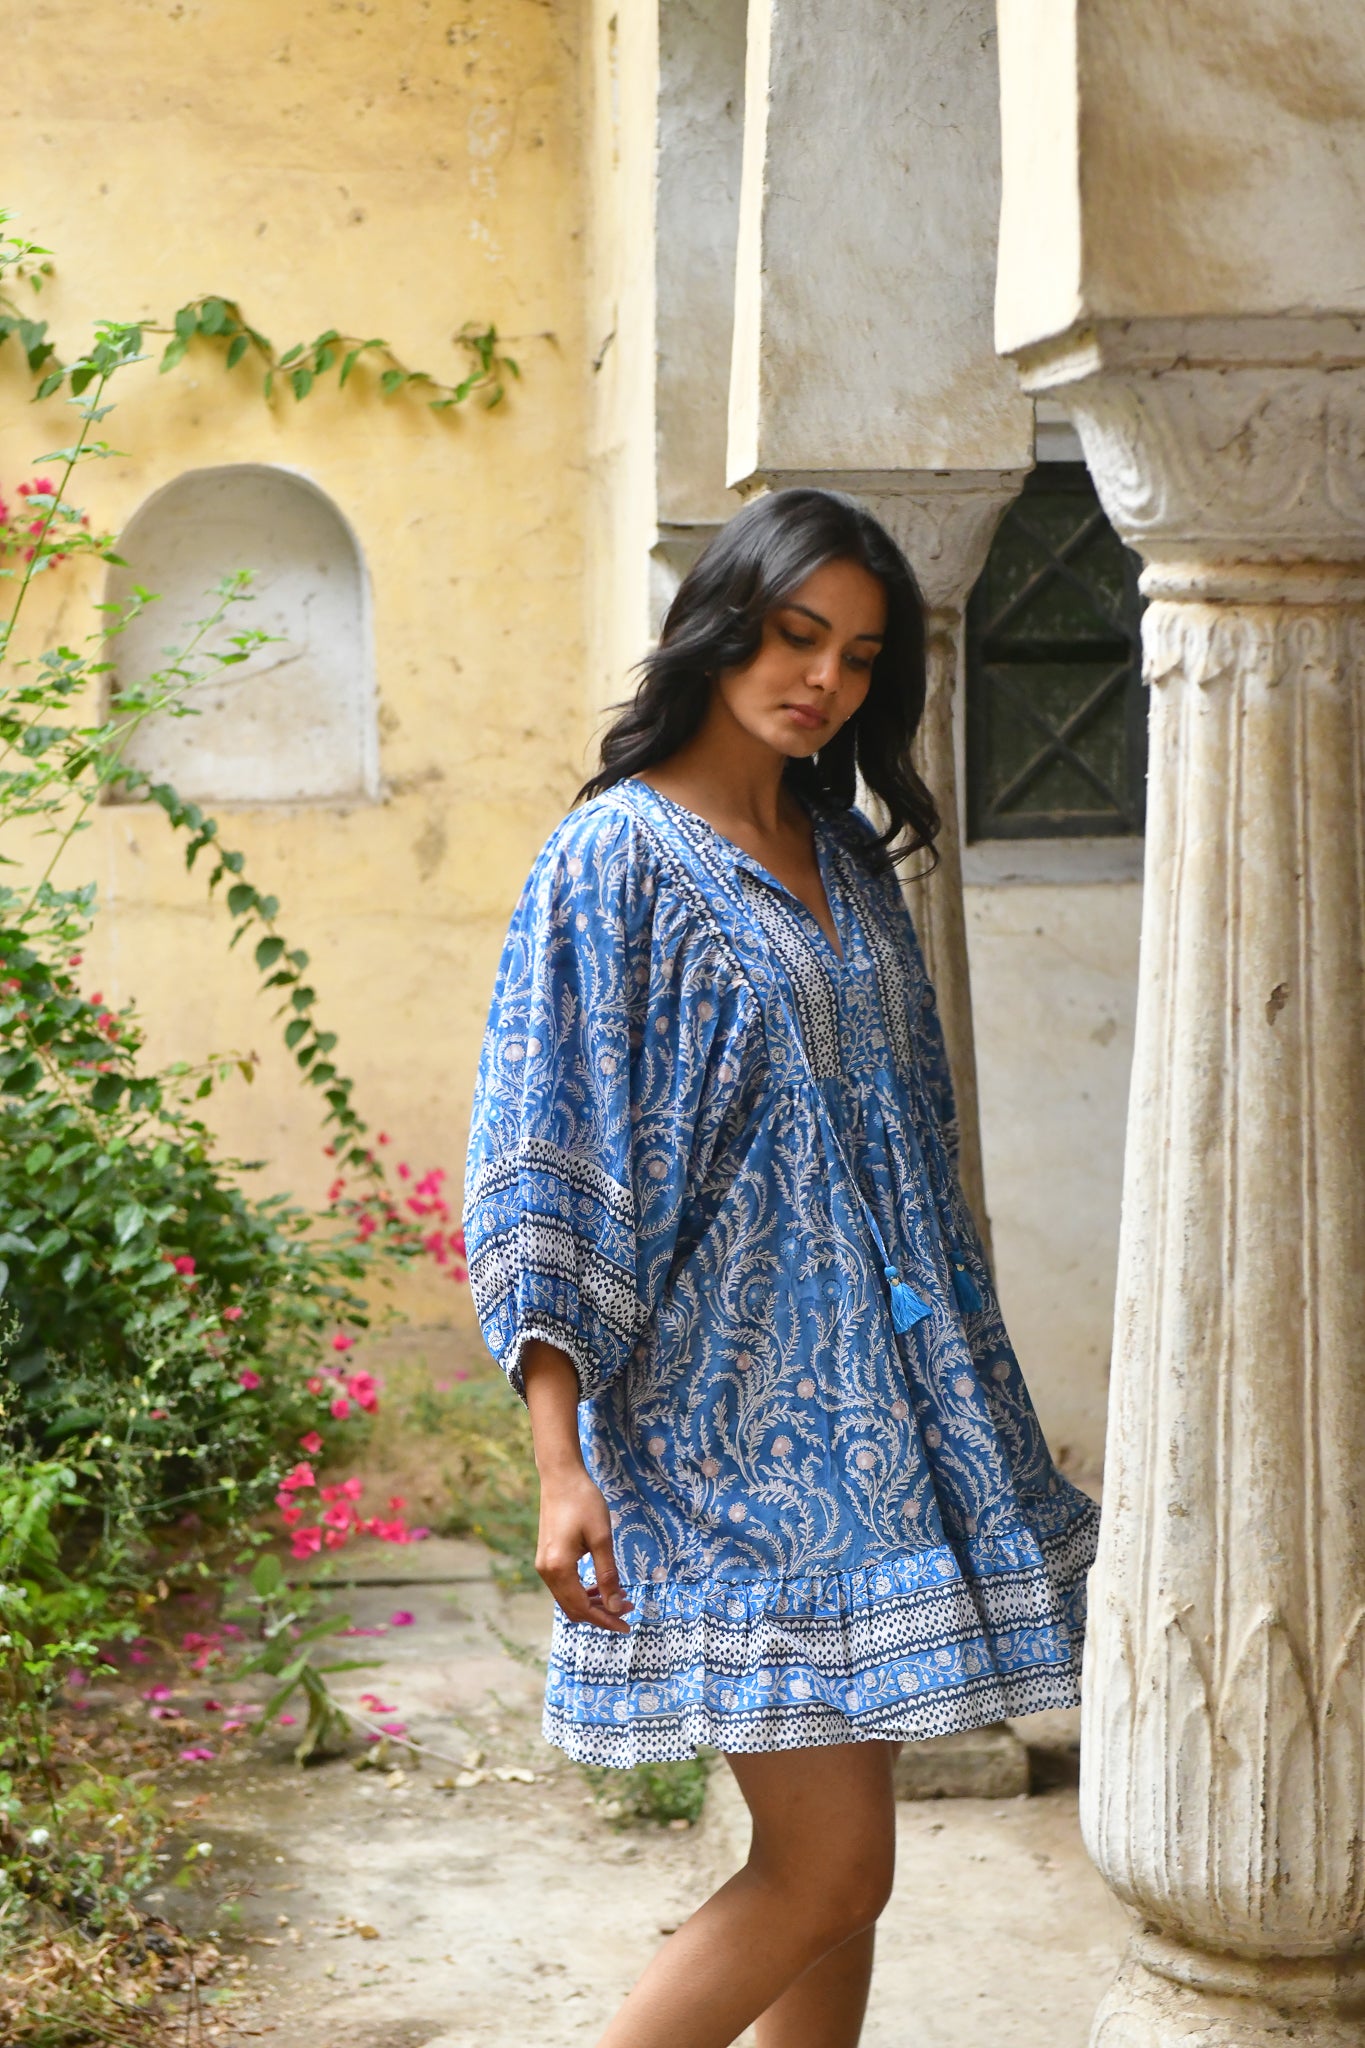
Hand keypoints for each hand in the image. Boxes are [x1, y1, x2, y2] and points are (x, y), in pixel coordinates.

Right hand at [536, 1466, 633, 1633]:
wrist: (560, 1477)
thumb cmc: (583, 1502)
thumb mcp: (601, 1538)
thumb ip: (608, 1575)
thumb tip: (615, 1607)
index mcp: (559, 1568)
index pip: (582, 1608)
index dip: (605, 1620)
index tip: (627, 1626)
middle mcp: (546, 1572)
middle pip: (573, 1608)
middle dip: (601, 1613)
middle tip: (628, 1610)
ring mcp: (544, 1565)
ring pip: (568, 1599)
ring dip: (593, 1603)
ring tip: (618, 1598)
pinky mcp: (547, 1558)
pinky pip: (565, 1586)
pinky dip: (583, 1591)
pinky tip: (601, 1586)